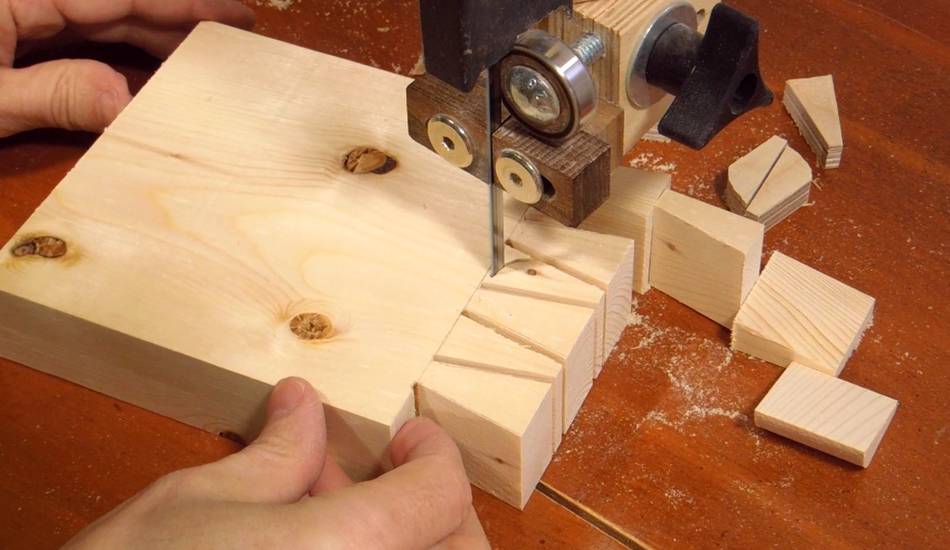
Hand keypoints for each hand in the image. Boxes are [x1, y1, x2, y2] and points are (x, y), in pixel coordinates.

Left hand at [0, 0, 254, 136]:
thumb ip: (55, 94)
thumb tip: (129, 102)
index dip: (180, 5)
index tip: (231, 16)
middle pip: (117, 2)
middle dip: (177, 13)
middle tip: (235, 27)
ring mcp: (19, 10)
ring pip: (102, 16)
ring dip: (154, 30)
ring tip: (204, 46)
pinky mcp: (14, 28)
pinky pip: (80, 31)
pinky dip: (120, 43)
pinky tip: (153, 55)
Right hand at [65, 378, 488, 549]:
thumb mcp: (198, 503)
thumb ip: (277, 455)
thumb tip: (303, 407)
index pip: (441, 489)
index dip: (430, 450)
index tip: (409, 434)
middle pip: (462, 549)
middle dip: (437, 507)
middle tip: (392, 476)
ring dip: (413, 540)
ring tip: (342, 508)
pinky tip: (324, 545)